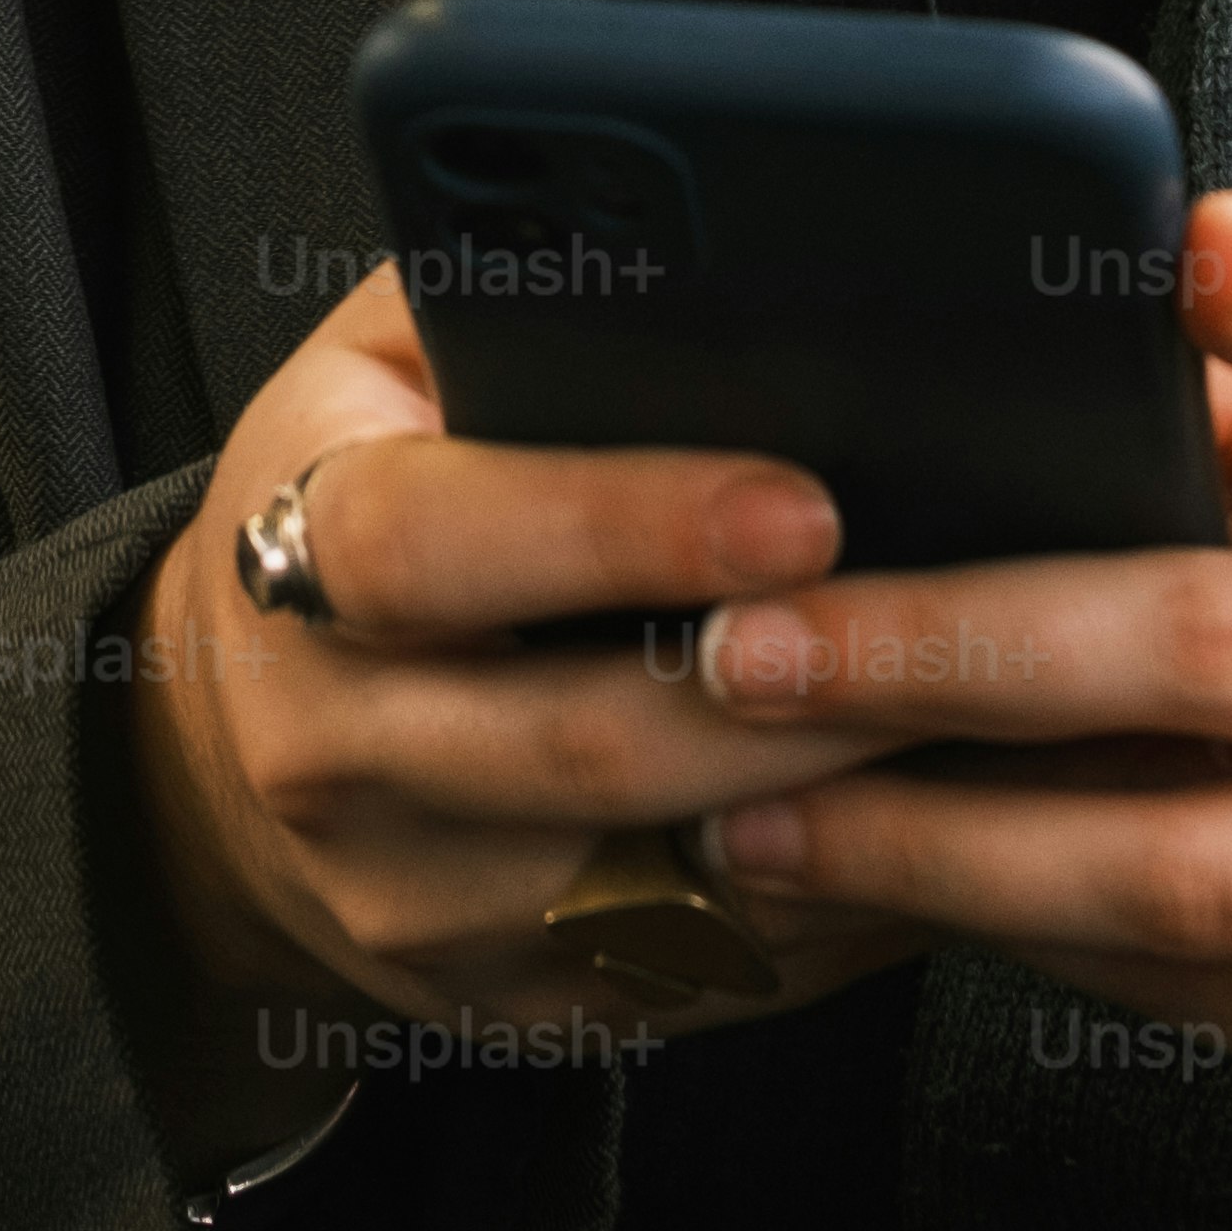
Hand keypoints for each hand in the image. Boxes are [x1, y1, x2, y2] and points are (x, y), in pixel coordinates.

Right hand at [116, 258, 924, 1166]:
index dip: (616, 522)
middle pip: (583, 742)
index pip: (436, 543)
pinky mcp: (505, 1004)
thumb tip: (720, 226)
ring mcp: (414, 896)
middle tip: (976, 624)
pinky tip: (951, 827)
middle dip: (800, 689)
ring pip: (664, 880)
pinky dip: (842, 908)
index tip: (798, 504)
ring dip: (847, 811)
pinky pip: (702, 976)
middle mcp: (331, 743)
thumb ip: (516, 287)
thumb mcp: (392, 353)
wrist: (230, 736)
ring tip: (1001, 725)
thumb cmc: (366, 487)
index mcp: (294, 548)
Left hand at [680, 194, 1231, 1230]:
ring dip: (932, 842)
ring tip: (753, 809)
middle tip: (749, 645)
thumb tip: (995, 372)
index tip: (1192, 246)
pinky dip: (1004, 931)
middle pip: (1211, 647)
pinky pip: (1170, 984)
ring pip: (1167, 867)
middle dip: (952, 647)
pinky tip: (870, 888)